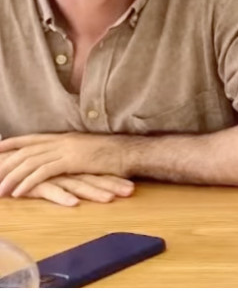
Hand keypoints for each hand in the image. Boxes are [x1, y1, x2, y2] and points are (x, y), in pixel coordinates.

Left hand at [0, 134, 130, 198]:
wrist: (132, 152)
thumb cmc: (116, 154)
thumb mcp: (90, 151)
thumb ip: (74, 153)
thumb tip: (64, 160)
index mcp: (66, 137)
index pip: (32, 138)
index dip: (13, 143)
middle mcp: (63, 141)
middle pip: (26, 151)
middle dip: (5, 164)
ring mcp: (67, 150)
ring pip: (30, 162)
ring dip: (11, 177)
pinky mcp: (72, 161)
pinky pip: (43, 173)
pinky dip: (28, 183)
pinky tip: (18, 193)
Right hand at [19, 175, 134, 206]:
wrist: (4, 164)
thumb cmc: (32, 172)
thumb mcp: (57, 174)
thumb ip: (74, 178)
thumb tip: (93, 185)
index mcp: (72, 167)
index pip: (98, 173)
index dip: (115, 179)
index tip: (134, 187)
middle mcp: (66, 170)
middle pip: (93, 178)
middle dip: (112, 185)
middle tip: (131, 191)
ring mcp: (51, 175)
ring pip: (76, 184)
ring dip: (93, 192)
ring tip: (109, 199)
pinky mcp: (35, 183)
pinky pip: (50, 190)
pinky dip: (62, 196)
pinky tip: (74, 203)